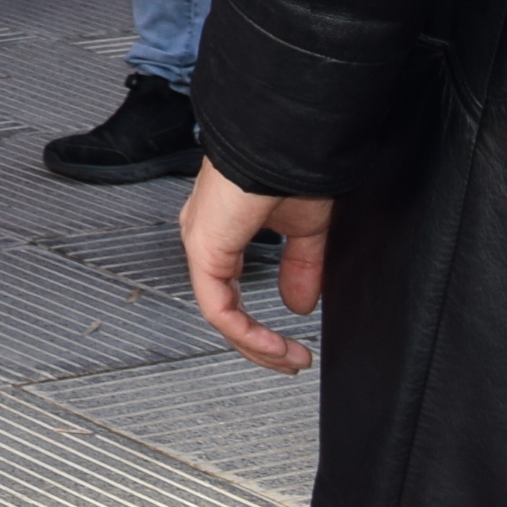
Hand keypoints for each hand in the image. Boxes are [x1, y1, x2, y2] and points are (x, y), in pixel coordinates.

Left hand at [182, 160, 331, 371]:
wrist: (284, 142)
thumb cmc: (290, 166)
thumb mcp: (305, 228)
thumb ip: (301, 268)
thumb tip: (300, 303)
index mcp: (223, 233)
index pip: (231, 293)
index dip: (259, 327)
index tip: (292, 348)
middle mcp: (206, 240)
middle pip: (222, 309)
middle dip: (257, 346)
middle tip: (289, 363)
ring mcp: (202, 244)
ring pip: (219, 314)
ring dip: (255, 346)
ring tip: (287, 361)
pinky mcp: (205, 248)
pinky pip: (218, 306)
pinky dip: (248, 333)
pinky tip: (274, 346)